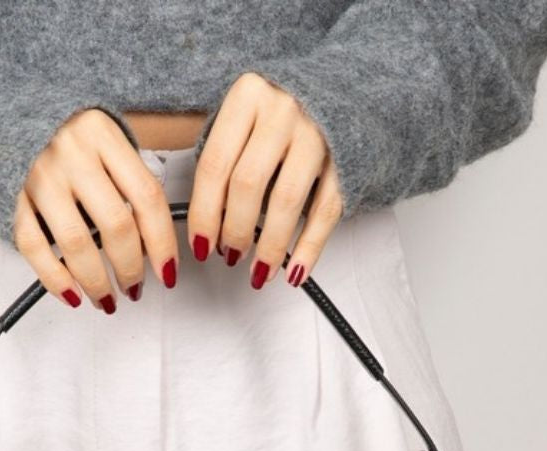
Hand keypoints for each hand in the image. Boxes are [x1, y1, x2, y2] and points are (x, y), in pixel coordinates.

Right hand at [12, 108, 178, 311]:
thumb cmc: (61, 131)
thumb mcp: (103, 138)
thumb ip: (127, 177)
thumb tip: (153, 241)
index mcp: (103, 134)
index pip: (147, 198)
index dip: (162, 243)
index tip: (167, 271)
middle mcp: (71, 152)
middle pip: (115, 225)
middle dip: (130, 269)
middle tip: (134, 289)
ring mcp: (38, 174)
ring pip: (76, 243)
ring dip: (96, 282)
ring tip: (105, 299)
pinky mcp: (9, 194)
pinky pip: (33, 246)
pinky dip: (54, 278)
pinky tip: (71, 294)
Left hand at [188, 72, 343, 289]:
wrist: (342, 85)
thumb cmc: (280, 110)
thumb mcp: (243, 115)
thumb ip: (223, 155)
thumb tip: (205, 220)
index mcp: (247, 96)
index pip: (214, 165)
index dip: (204, 214)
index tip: (200, 245)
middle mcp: (282, 109)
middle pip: (248, 184)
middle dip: (235, 231)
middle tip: (230, 255)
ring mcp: (317, 131)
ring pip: (286, 200)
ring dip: (269, 246)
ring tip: (259, 270)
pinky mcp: (346, 155)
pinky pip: (326, 209)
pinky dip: (310, 246)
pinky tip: (296, 269)